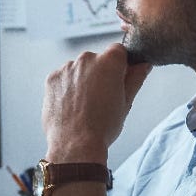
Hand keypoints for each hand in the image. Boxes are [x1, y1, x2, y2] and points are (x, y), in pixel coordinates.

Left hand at [42, 43, 151, 161]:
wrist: (75, 145)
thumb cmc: (103, 126)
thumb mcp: (126, 102)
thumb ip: (136, 78)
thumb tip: (143, 65)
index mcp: (109, 61)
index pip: (118, 51)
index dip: (121, 66)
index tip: (119, 80)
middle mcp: (86, 59)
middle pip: (97, 60)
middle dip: (100, 74)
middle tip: (102, 99)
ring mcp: (66, 68)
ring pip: (79, 69)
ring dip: (83, 80)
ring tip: (85, 106)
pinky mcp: (52, 78)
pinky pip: (64, 78)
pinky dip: (67, 88)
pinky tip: (72, 106)